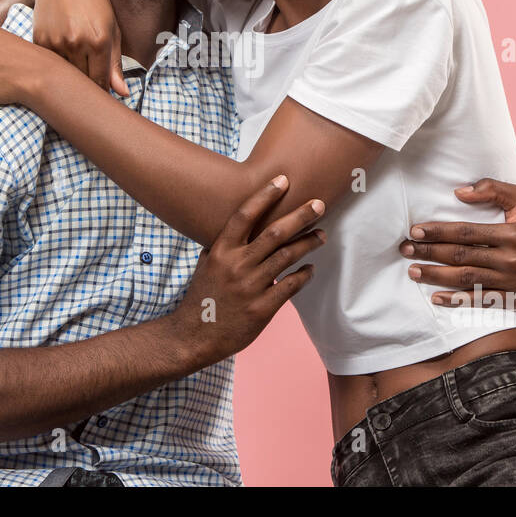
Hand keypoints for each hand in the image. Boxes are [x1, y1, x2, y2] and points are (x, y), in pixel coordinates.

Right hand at [32, 0, 128, 96]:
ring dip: (69, 73)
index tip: (102, 92)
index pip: (101, 83)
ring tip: (75, 61)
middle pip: (82, 81)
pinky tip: (61, 51)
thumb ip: (116, 63)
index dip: (102, 90)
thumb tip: (122, 94)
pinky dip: (55, 62)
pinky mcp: (39, 39)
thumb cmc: (94, 1)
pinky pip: (49, 62)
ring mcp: (56, 42)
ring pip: (64, 73)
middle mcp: (77, 43)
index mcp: (100, 41)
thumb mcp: (111, 29)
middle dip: (86, 83)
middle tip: (88, 78)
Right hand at [169, 175, 324, 365]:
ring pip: (287, 257)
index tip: (282, 180)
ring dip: (308, 243)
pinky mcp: (262, 309)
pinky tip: (311, 268)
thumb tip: (237, 224)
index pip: (244, 215)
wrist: (193, 336)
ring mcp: (250, 287)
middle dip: (300, 216)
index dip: (264, 195)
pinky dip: (304, 275)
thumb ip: (221, 245)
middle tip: (319, 204)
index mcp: (221, 251)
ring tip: (321, 235)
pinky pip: (290, 286)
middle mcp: (236, 265)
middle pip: (274, 232)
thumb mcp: (206, 265)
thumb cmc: (202, 297)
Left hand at [399, 178, 515, 305]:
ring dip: (436, 276)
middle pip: (462, 256)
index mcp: (512, 233)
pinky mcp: (512, 297)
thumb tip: (459, 192)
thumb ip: (493, 189)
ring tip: (413, 271)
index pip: (467, 232)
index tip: (415, 231)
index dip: (439, 232)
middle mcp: (511, 258)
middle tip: (405, 249)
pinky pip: (480, 299)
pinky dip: (457, 301)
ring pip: (466, 278)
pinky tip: (436, 298)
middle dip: (430, 252)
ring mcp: (511, 281)